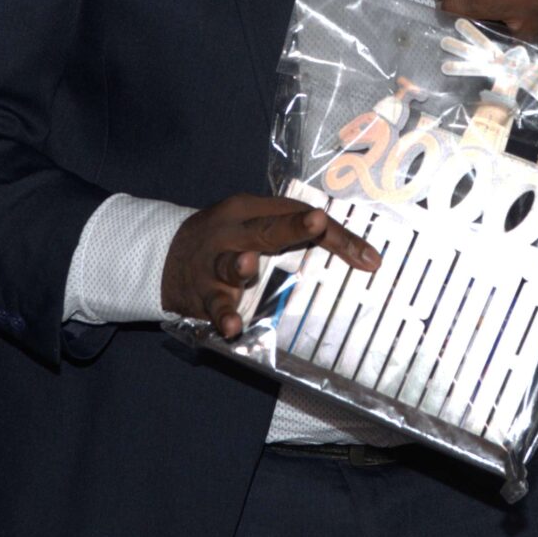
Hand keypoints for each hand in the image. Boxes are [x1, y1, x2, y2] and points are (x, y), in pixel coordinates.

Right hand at [161, 195, 380, 340]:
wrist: (167, 253)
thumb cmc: (232, 238)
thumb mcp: (261, 226)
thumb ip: (308, 239)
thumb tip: (370, 261)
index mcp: (252, 210)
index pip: (297, 215)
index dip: (332, 233)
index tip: (368, 257)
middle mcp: (234, 232)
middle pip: (265, 228)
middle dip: (291, 226)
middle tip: (317, 222)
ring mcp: (214, 263)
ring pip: (229, 264)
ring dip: (240, 266)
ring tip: (248, 264)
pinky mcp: (203, 295)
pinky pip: (214, 305)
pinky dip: (223, 315)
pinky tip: (232, 326)